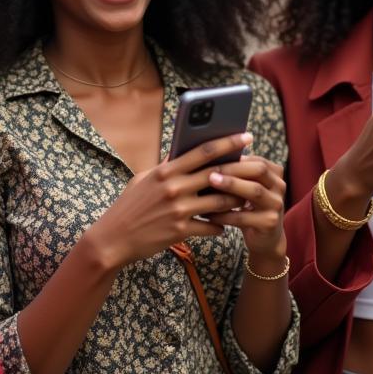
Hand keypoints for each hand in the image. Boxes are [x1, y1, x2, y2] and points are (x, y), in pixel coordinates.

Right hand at [85, 132, 250, 269]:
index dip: (227, 142)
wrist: (113, 238)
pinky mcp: (180, 231)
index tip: (245, 136)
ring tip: (246, 197)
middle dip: (242, 167)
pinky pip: (210, 227)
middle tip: (259, 164)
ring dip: (235, 199)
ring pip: (219, 202)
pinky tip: (225, 224)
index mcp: (165, 171)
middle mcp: (173, 187)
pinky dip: (220, 225)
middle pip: (217, 174)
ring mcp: (178, 210)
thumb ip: (165, 166)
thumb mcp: (143, 179)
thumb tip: (180, 151)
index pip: (202, 151)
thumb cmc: (128, 206)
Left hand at [201, 154, 286, 266]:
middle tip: (211, 168)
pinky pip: (244, 217)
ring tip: (210, 183)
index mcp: (274, 173)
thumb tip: (208, 156)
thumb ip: (236, 173)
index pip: (256, 158)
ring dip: (231, 185)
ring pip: (254, 191)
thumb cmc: (248, 208)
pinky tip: (208, 213)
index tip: (213, 155)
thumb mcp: (246, 188)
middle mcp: (279, 186)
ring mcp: (276, 205)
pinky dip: (225, 214)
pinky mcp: (269, 223)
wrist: (266, 240)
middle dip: (233, 168)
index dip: (236, 155)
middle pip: (258, 170)